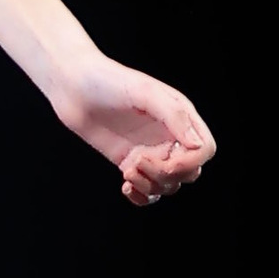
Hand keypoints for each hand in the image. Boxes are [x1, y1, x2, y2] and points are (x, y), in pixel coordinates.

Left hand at [50, 52, 215, 207]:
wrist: (73, 86)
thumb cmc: (109, 80)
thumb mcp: (145, 91)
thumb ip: (174, 115)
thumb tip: (196, 145)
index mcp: (180, 117)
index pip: (204, 150)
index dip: (191, 163)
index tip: (167, 162)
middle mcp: (169, 136)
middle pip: (189, 173)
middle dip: (167, 175)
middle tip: (140, 162)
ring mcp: (150, 151)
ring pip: (168, 185)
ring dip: (150, 185)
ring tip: (128, 171)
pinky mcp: (129, 163)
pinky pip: (147, 191)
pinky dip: (141, 197)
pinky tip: (126, 186)